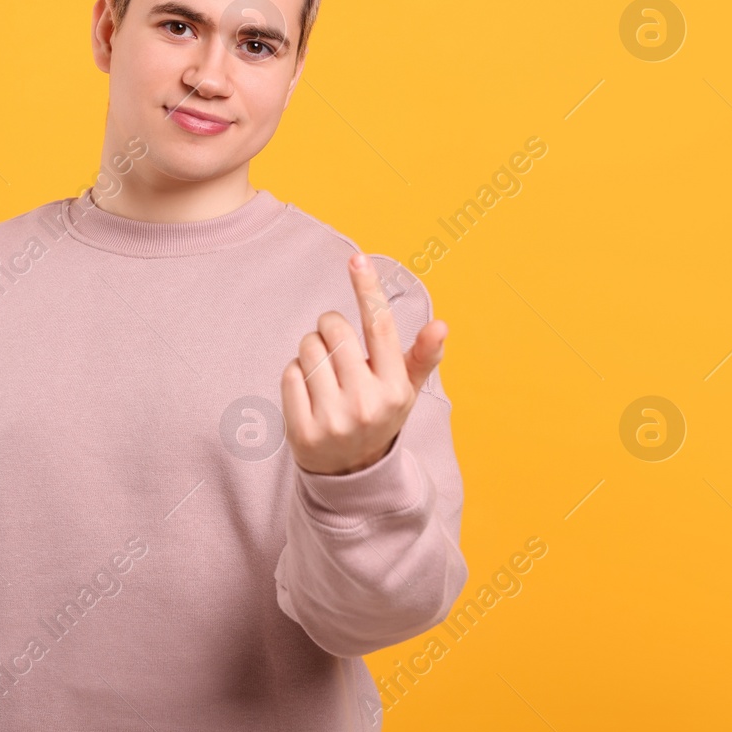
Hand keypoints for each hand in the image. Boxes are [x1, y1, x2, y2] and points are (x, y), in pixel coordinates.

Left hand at [280, 252, 447, 475]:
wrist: (350, 473)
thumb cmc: (378, 415)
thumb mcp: (405, 390)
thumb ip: (421, 355)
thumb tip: (442, 324)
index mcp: (395, 388)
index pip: (379, 327)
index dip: (367, 289)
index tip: (357, 258)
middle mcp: (366, 403)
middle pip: (333, 330)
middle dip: (330, 328)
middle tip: (337, 349)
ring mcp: (333, 418)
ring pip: (307, 348)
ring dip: (312, 350)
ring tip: (325, 373)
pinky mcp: (302, 430)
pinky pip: (289, 372)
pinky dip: (296, 374)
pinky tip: (309, 393)